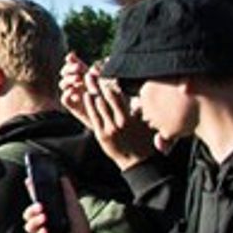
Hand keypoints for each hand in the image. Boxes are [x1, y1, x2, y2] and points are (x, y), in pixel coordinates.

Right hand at [22, 176, 95, 232]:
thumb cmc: (78, 223)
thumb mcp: (74, 205)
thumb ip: (68, 192)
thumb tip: (62, 178)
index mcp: (48, 209)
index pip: (36, 199)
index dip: (31, 190)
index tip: (29, 181)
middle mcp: (43, 220)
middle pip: (28, 213)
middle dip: (31, 209)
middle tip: (40, 206)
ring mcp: (43, 231)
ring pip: (29, 226)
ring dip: (35, 221)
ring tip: (44, 218)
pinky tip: (46, 231)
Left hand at [62, 55, 157, 169]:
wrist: (138, 162)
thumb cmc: (145, 142)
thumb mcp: (147, 124)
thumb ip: (142, 110)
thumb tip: (141, 95)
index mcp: (129, 118)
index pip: (117, 96)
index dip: (109, 82)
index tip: (106, 71)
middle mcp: (117, 122)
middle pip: (105, 98)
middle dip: (98, 83)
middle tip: (92, 70)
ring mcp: (108, 129)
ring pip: (97, 106)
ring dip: (91, 90)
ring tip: (87, 78)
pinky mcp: (101, 134)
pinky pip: (93, 116)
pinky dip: (89, 105)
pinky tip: (85, 95)